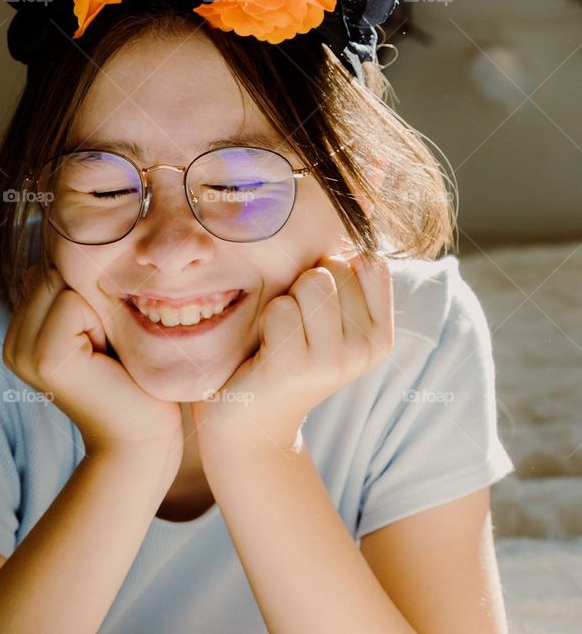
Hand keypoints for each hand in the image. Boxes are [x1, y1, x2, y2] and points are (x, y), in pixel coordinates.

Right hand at [3, 264, 183, 459]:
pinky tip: (107, 357)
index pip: (47, 270)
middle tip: (106, 346)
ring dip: (97, 308)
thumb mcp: (97, 326)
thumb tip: (54, 252)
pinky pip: (71, 302)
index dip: (85, 293)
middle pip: (52, 273)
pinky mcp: (45, 359)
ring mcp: (23, 353)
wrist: (142, 439)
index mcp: (20, 334)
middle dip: (90, 297)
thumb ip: (71, 293)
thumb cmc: (130, 380)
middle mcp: (12, 344)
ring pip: (62, 283)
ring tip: (106, 351)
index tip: (101, 337)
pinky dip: (99, 321)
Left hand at [190, 252, 394, 451]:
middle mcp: (366, 348)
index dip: (333, 267)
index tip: (318, 303)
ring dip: (284, 301)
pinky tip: (266, 350)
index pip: (369, 261)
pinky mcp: (297, 366)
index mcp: (381, 334)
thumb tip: (355, 212)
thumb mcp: (328, 318)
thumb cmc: (286, 353)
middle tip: (294, 326)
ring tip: (280, 335)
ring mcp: (334, 360)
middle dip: (304, 285)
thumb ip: (345, 278)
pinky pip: (280, 308)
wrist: (252, 421)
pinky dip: (265, 320)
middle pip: (334, 268)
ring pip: (310, 283)